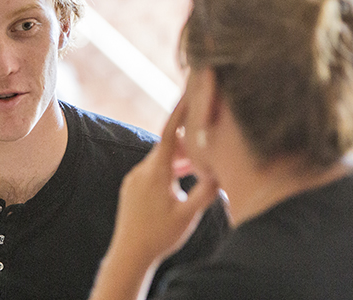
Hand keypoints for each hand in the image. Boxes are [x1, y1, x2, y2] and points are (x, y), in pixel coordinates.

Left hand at [111, 98, 220, 263]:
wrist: (128, 255)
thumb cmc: (159, 236)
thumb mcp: (189, 215)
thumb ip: (207, 191)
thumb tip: (224, 171)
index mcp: (156, 172)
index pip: (171, 132)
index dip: (181, 110)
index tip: (189, 90)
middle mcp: (142, 170)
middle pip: (168, 144)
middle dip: (188, 141)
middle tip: (207, 138)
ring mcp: (134, 179)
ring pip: (160, 158)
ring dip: (179, 158)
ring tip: (197, 165)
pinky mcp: (131, 188)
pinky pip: (152, 169)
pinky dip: (168, 168)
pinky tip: (180, 178)